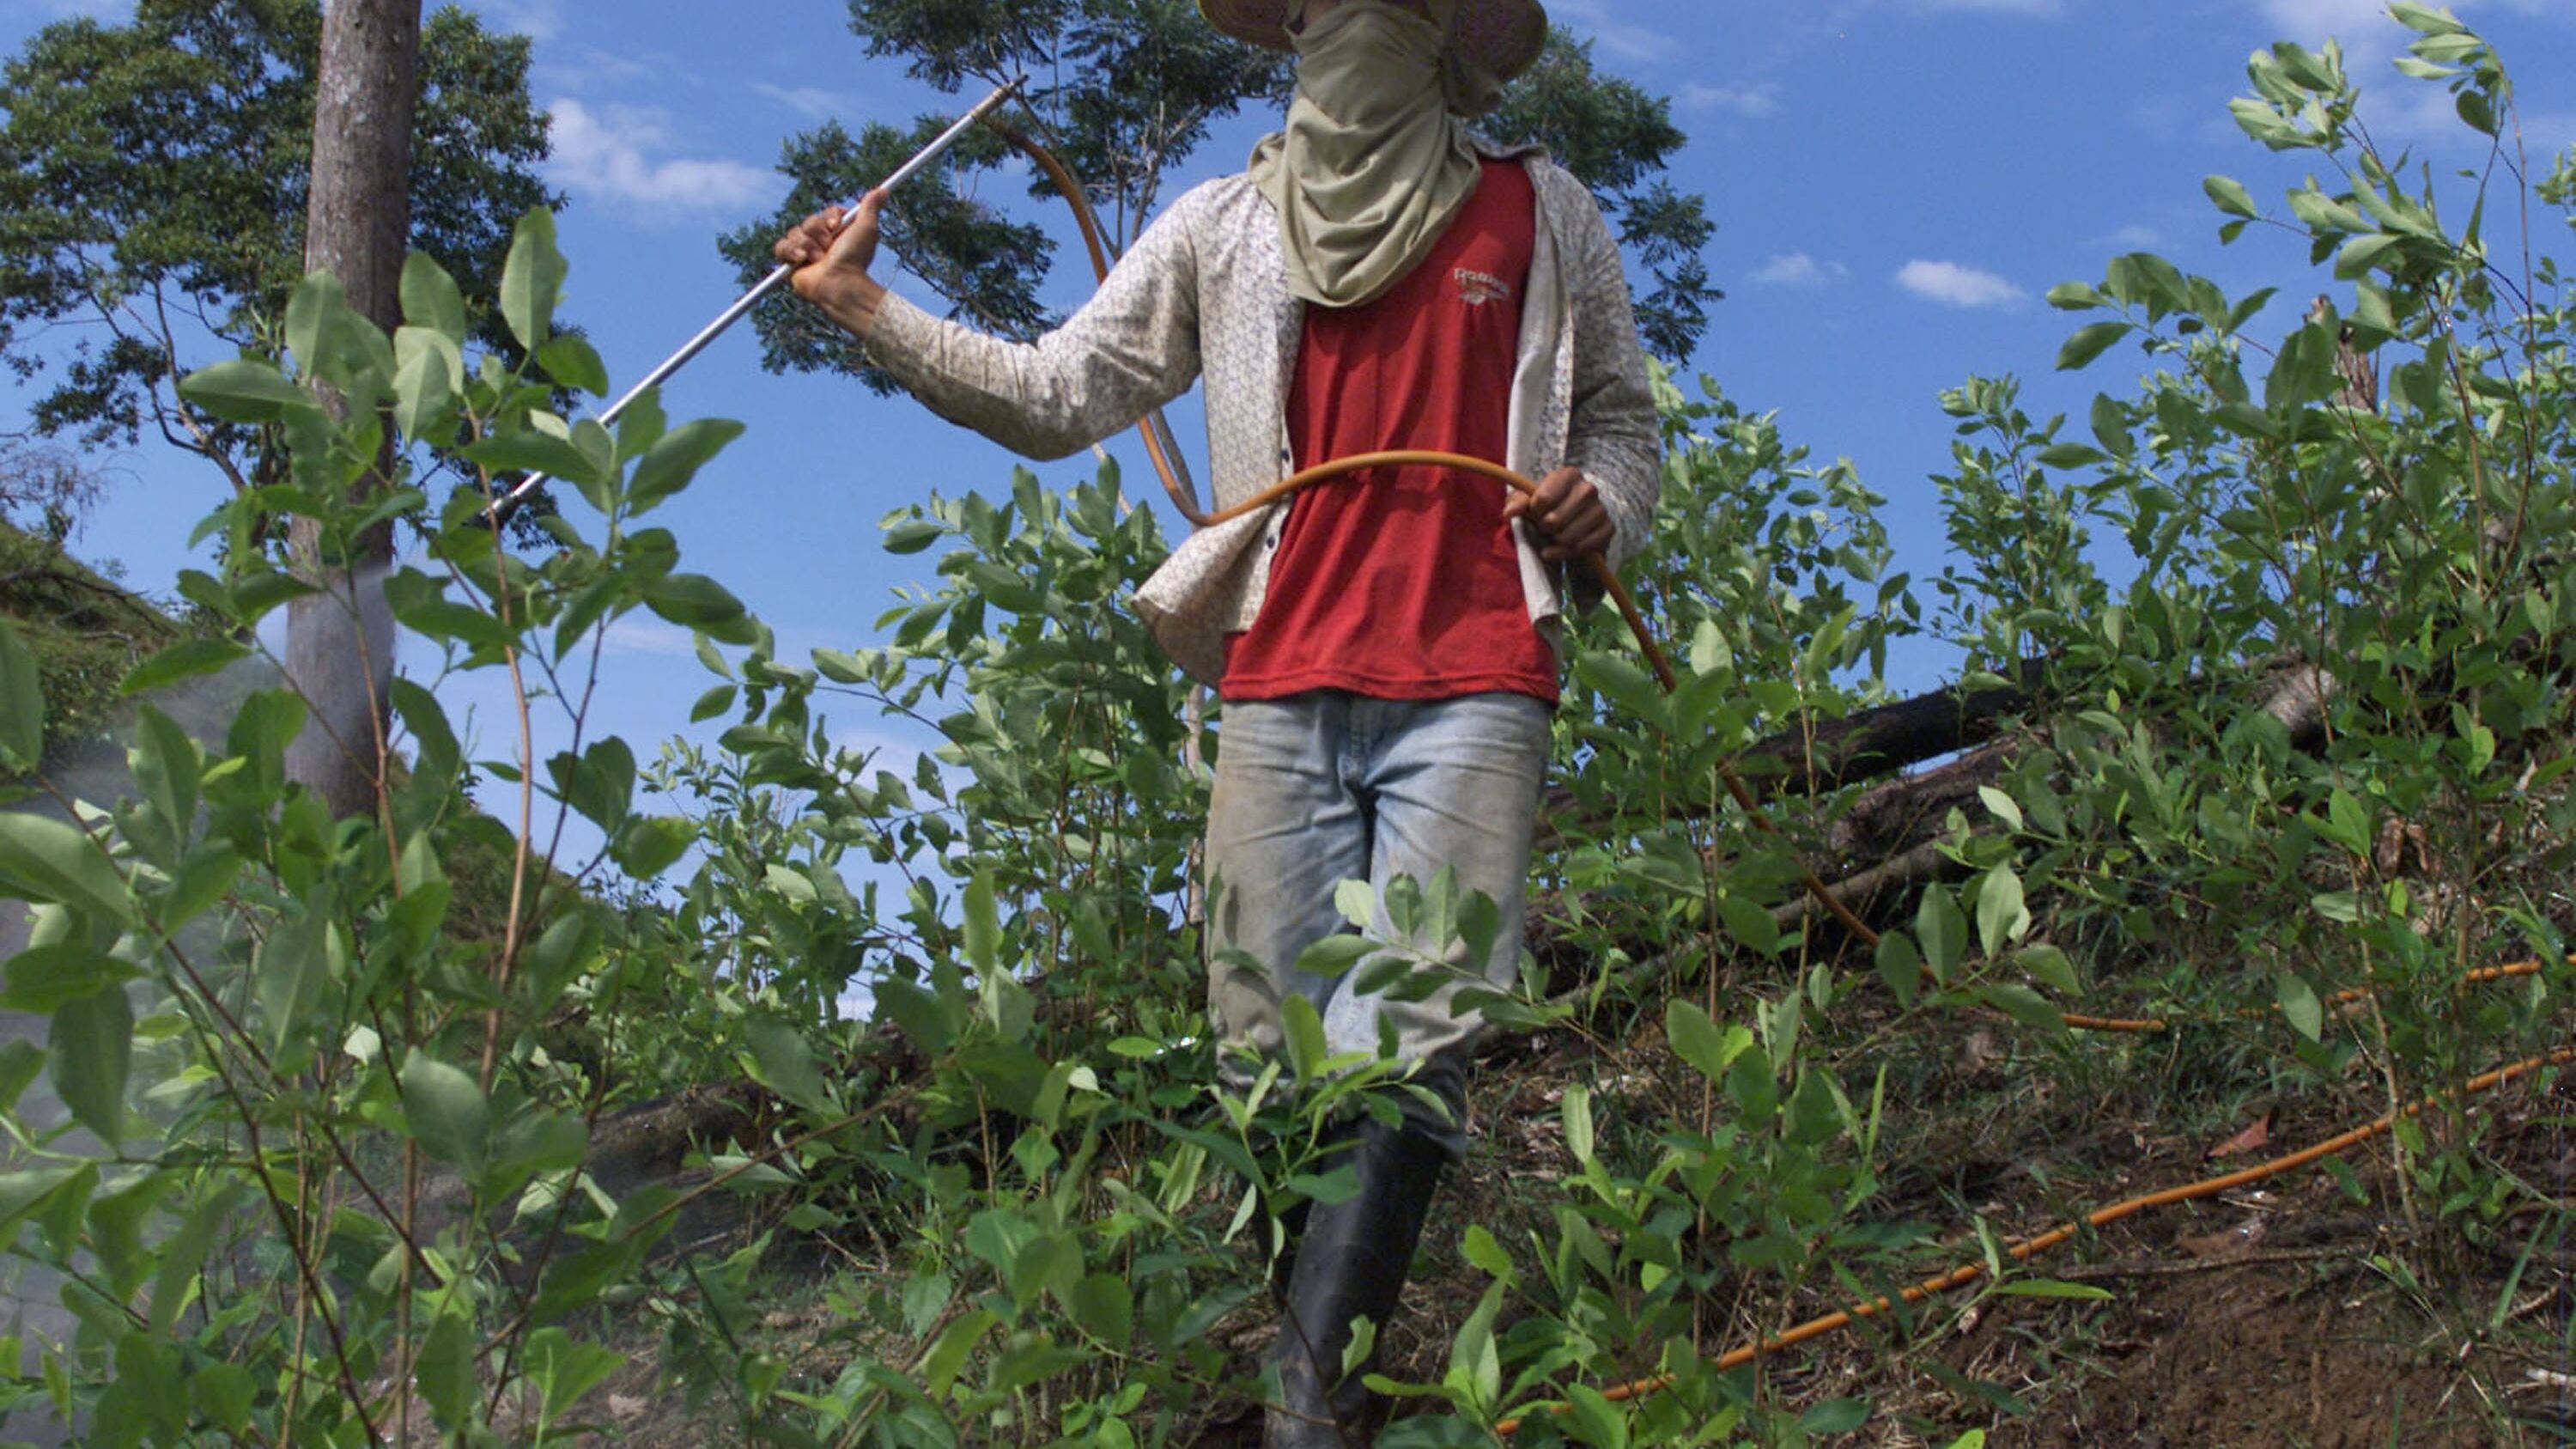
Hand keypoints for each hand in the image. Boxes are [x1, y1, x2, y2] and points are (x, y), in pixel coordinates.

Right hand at [774, 191, 886, 327]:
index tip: (835, 226)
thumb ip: (871, 207)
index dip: (828, 218)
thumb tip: (883, 190)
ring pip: (794, 232)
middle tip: (829, 247)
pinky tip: (802, 260)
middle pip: (808, 221)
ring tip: (818, 259)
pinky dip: (790, 251)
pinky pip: (780, 247)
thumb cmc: (856, 259)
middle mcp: (820, 240)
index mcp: (836, 232)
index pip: (825, 213)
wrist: (840, 284)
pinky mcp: (790, 262)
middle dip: (818, 234)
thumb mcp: (866, 228)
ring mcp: (804, 251)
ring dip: (807, 245)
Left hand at [1503, 466, 1613, 561]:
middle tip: (1545, 526)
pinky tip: (1560, 548)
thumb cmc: (1548, 506)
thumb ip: (1516, 503)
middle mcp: (1588, 488)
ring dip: (1554, 541)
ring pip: (1566, 537)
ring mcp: (1600, 509)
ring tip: (1554, 535)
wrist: (1576, 519)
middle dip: (1544, 528)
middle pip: (1553, 520)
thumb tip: (1509, 513)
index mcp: (1569, 474)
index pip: (1542, 499)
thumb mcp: (1528, 500)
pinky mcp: (1608, 529)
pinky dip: (1565, 553)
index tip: (1535, 512)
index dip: (1533, 512)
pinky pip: (1580, 548)